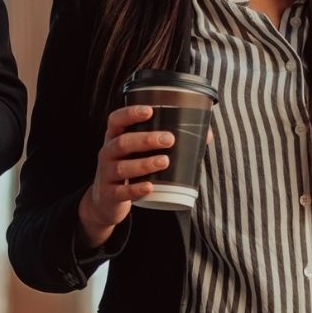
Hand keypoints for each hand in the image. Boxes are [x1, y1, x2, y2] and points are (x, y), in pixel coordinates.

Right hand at [76, 105, 188, 250]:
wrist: (106, 201)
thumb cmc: (130, 168)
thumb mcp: (138, 153)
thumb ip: (166, 142)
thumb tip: (206, 134)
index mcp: (115, 138)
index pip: (116, 120)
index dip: (130, 113)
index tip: (150, 110)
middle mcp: (107, 154)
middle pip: (121, 142)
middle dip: (145, 139)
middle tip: (169, 139)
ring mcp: (106, 175)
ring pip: (122, 167)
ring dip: (144, 163)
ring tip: (165, 161)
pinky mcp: (110, 195)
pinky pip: (122, 192)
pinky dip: (137, 189)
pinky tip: (151, 187)